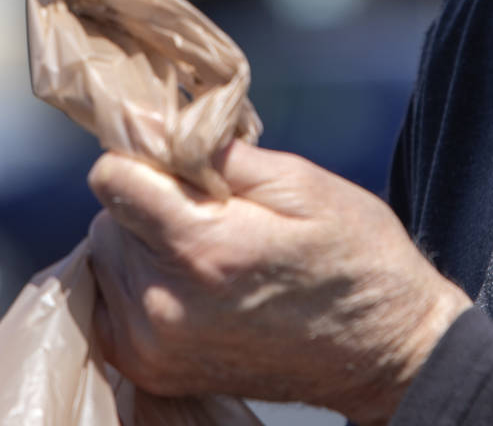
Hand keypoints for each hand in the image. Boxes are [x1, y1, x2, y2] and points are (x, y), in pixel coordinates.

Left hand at [88, 142, 470, 424]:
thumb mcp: (303, 184)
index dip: (148, 153)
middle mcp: (166, 305)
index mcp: (204, 250)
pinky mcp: (153, 370)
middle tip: (214, 204)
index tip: (184, 156)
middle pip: (108, 217)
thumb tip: (153, 124)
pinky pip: (111, 301)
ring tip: (210, 243)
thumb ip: (218, 154)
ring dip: (144, 240)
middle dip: (150, 197)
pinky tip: (192, 277)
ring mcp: (155, 347)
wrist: (383, 351)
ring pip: (107, 258)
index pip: (114, 178)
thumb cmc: (355, 256)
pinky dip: (140, 280)